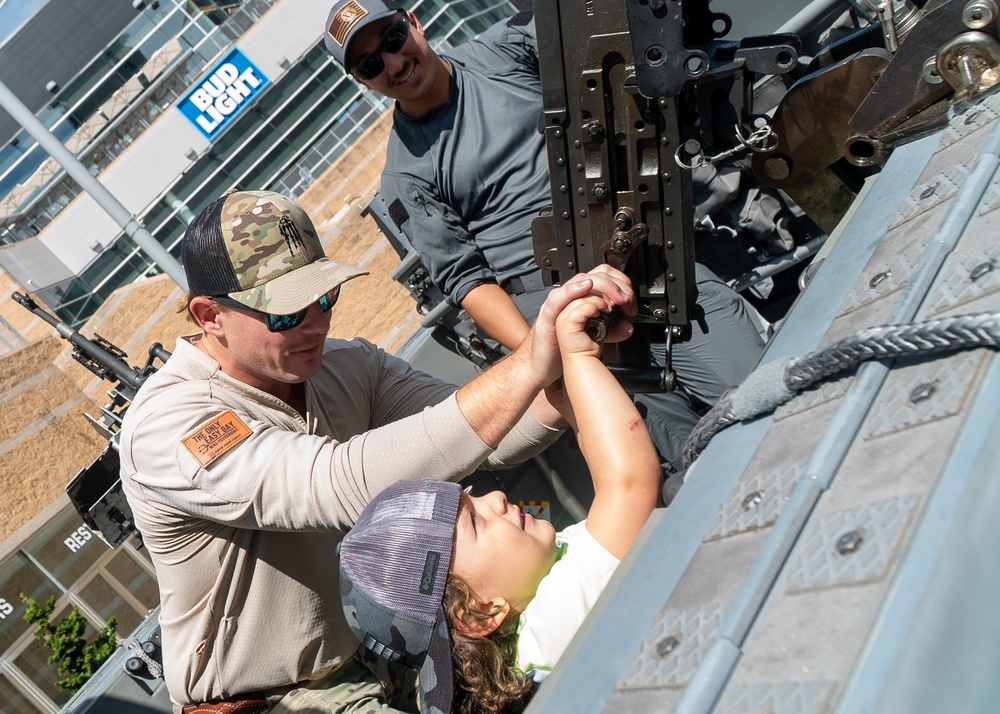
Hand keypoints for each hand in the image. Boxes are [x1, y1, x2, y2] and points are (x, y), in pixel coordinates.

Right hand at [519, 265, 635, 388]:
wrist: (538, 364)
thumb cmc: (559, 348)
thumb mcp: (593, 337)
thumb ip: (611, 330)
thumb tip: (628, 326)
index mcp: (581, 297)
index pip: (604, 276)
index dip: (622, 283)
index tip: (631, 300)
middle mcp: (570, 295)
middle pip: (597, 275)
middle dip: (618, 286)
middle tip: (627, 303)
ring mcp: (559, 303)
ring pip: (582, 280)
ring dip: (604, 287)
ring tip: (615, 300)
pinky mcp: (548, 314)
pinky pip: (559, 297)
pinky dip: (573, 289)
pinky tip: (586, 288)